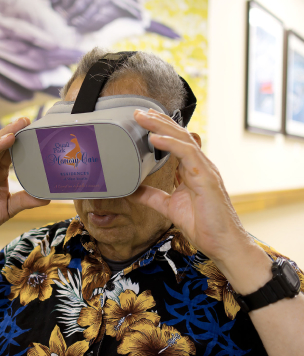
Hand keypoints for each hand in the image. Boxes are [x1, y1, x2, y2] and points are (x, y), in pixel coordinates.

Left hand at [131, 109, 270, 291]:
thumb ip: (152, 197)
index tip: (143, 119)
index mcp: (193, 170)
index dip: (161, 129)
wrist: (223, 244)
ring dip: (162, 127)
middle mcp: (200, 166)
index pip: (176, 142)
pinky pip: (188, 155)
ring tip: (144, 118)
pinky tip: (155, 138)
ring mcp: (205, 170)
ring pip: (183, 139)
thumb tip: (132, 190)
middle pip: (179, 136)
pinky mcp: (207, 179)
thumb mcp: (169, 208)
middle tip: (139, 111)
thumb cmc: (204, 226)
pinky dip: (171, 144)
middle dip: (159, 121)